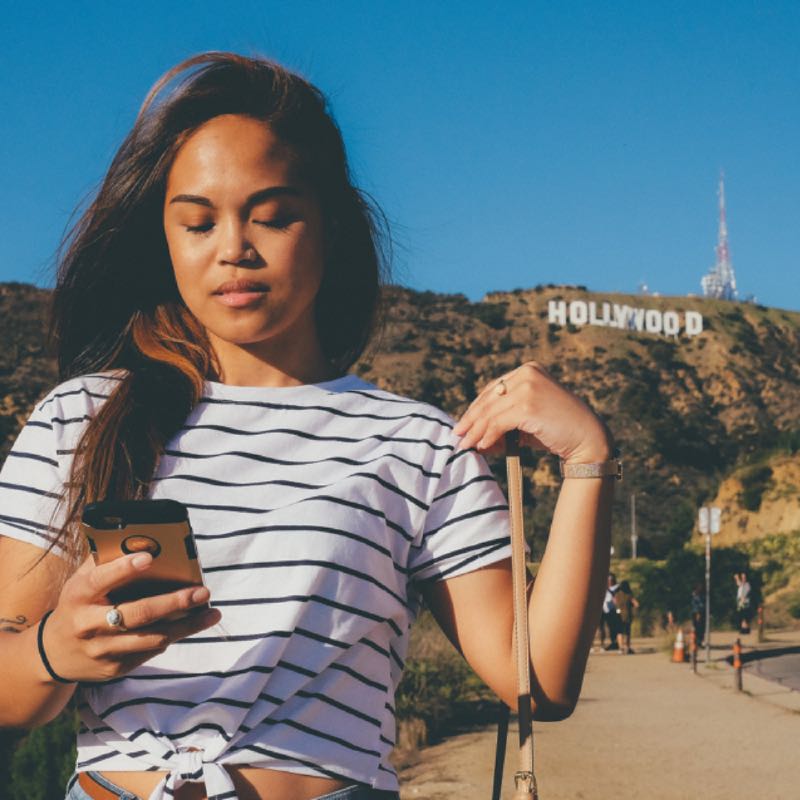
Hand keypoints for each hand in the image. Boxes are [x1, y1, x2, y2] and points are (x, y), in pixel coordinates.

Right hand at [41, 553, 220, 682]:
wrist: (54, 653)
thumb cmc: (79, 604)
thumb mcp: (82, 580)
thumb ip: (107, 561)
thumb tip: (144, 538)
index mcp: (78, 596)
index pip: (100, 580)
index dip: (123, 569)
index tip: (149, 557)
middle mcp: (87, 624)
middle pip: (136, 614)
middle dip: (174, 603)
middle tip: (202, 591)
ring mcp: (102, 650)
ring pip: (151, 638)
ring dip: (186, 626)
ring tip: (212, 612)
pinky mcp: (115, 668)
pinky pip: (150, 651)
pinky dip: (173, 636)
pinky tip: (191, 625)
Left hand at [453, 362, 612, 461]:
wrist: (588, 439)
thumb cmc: (558, 431)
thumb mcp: (528, 420)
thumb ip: (504, 422)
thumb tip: (474, 437)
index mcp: (529, 370)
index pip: (493, 389)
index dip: (476, 408)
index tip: (464, 424)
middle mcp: (527, 374)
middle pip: (489, 399)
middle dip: (471, 420)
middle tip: (458, 436)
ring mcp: (528, 387)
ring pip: (491, 412)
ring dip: (476, 431)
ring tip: (466, 446)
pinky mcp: (528, 405)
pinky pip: (498, 422)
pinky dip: (487, 435)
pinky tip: (482, 446)